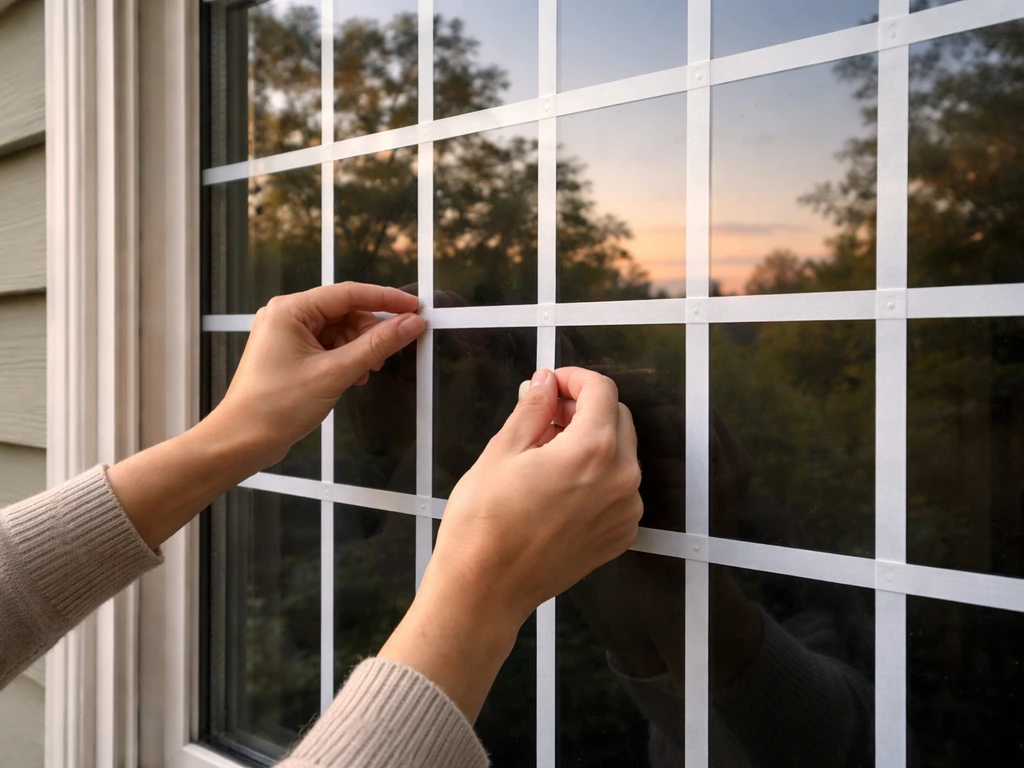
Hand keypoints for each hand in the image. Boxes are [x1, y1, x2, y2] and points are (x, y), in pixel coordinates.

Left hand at [106, 283, 423, 549]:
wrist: (241, 441)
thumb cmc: (272, 408)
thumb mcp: (335, 373)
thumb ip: (376, 346)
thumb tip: (408, 325)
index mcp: (290, 310)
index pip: (349, 293)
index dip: (385, 299)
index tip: (413, 307)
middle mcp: (286, 317)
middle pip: (345, 311)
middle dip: (371, 330)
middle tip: (395, 347)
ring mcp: (287, 336)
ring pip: (339, 330)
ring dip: (360, 347)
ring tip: (371, 369)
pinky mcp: (290, 355)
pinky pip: (328, 346)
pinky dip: (346, 358)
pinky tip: (355, 376)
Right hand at [431, 366, 643, 626]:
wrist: (485, 589)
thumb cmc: (484, 523)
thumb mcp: (502, 451)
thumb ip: (534, 409)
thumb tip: (546, 383)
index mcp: (594, 451)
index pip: (602, 390)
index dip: (574, 379)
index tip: (552, 383)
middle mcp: (622, 480)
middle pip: (617, 418)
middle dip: (584, 408)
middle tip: (545, 415)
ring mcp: (625, 511)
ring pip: (621, 454)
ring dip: (591, 441)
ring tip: (545, 454)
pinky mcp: (619, 535)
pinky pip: (619, 489)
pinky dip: (596, 476)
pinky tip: (558, 485)